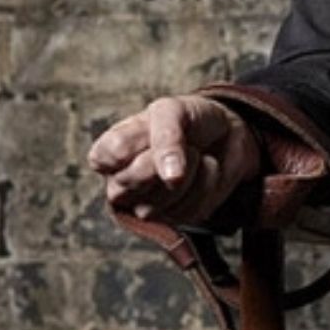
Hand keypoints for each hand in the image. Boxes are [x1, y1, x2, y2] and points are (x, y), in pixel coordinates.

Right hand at [87, 94, 262, 224]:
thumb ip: (165, 137)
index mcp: (108, 154)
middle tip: (181, 142)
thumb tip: (170, 178)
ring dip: (188, 172)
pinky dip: (205, 185)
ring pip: (155, 205)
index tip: (151, 128)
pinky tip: (205, 170)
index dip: (132, 145)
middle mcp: (120, 184)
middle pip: (129, 182)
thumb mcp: (172, 110)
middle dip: (163, 159)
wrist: (226, 133)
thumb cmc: (189, 120)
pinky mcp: (175, 218)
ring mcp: (145, 205)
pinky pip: (186, 212)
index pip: (102, 159)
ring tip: (195, 154)